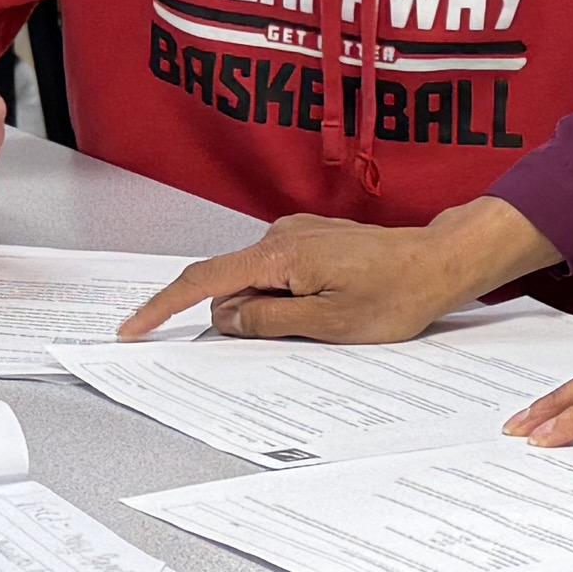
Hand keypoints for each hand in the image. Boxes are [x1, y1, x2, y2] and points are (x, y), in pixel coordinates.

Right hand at [126, 195, 552, 345]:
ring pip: (254, 281)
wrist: (439, 263)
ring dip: (268, 309)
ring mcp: (295, 234)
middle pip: (227, 285)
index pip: (202, 283)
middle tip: (290, 337)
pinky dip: (281, 296)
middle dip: (237, 318)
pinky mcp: (310, 240)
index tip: (133, 328)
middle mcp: (280, 236)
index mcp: (278, 257)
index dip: (162, 308)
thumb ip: (267, 322)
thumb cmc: (395, 294)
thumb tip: (226, 320)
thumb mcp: (327, 325)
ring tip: (325, 320)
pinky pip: (276, 273)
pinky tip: (321, 308)